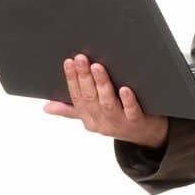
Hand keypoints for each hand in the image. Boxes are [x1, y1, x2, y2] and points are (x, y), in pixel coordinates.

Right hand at [44, 55, 169, 148]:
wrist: (147, 135)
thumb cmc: (118, 119)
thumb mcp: (92, 116)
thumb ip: (71, 110)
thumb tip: (46, 106)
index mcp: (88, 118)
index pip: (76, 96)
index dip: (71, 79)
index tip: (68, 61)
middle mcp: (101, 121)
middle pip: (89, 98)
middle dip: (83, 77)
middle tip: (81, 58)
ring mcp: (119, 122)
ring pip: (107, 103)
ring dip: (101, 84)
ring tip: (97, 67)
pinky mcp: (137, 122)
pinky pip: (131, 111)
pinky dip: (127, 100)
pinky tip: (125, 88)